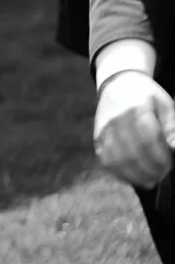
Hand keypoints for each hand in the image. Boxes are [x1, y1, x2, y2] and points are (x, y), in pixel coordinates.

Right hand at [95, 71, 174, 187]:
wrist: (118, 84)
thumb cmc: (147, 97)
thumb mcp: (165, 105)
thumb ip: (172, 127)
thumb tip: (174, 148)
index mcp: (136, 108)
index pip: (147, 138)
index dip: (160, 157)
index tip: (170, 165)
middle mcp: (115, 119)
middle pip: (132, 152)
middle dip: (150, 169)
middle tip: (163, 174)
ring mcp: (103, 130)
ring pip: (118, 160)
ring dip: (137, 175)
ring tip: (151, 179)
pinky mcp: (97, 139)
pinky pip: (107, 161)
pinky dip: (122, 173)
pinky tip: (135, 176)